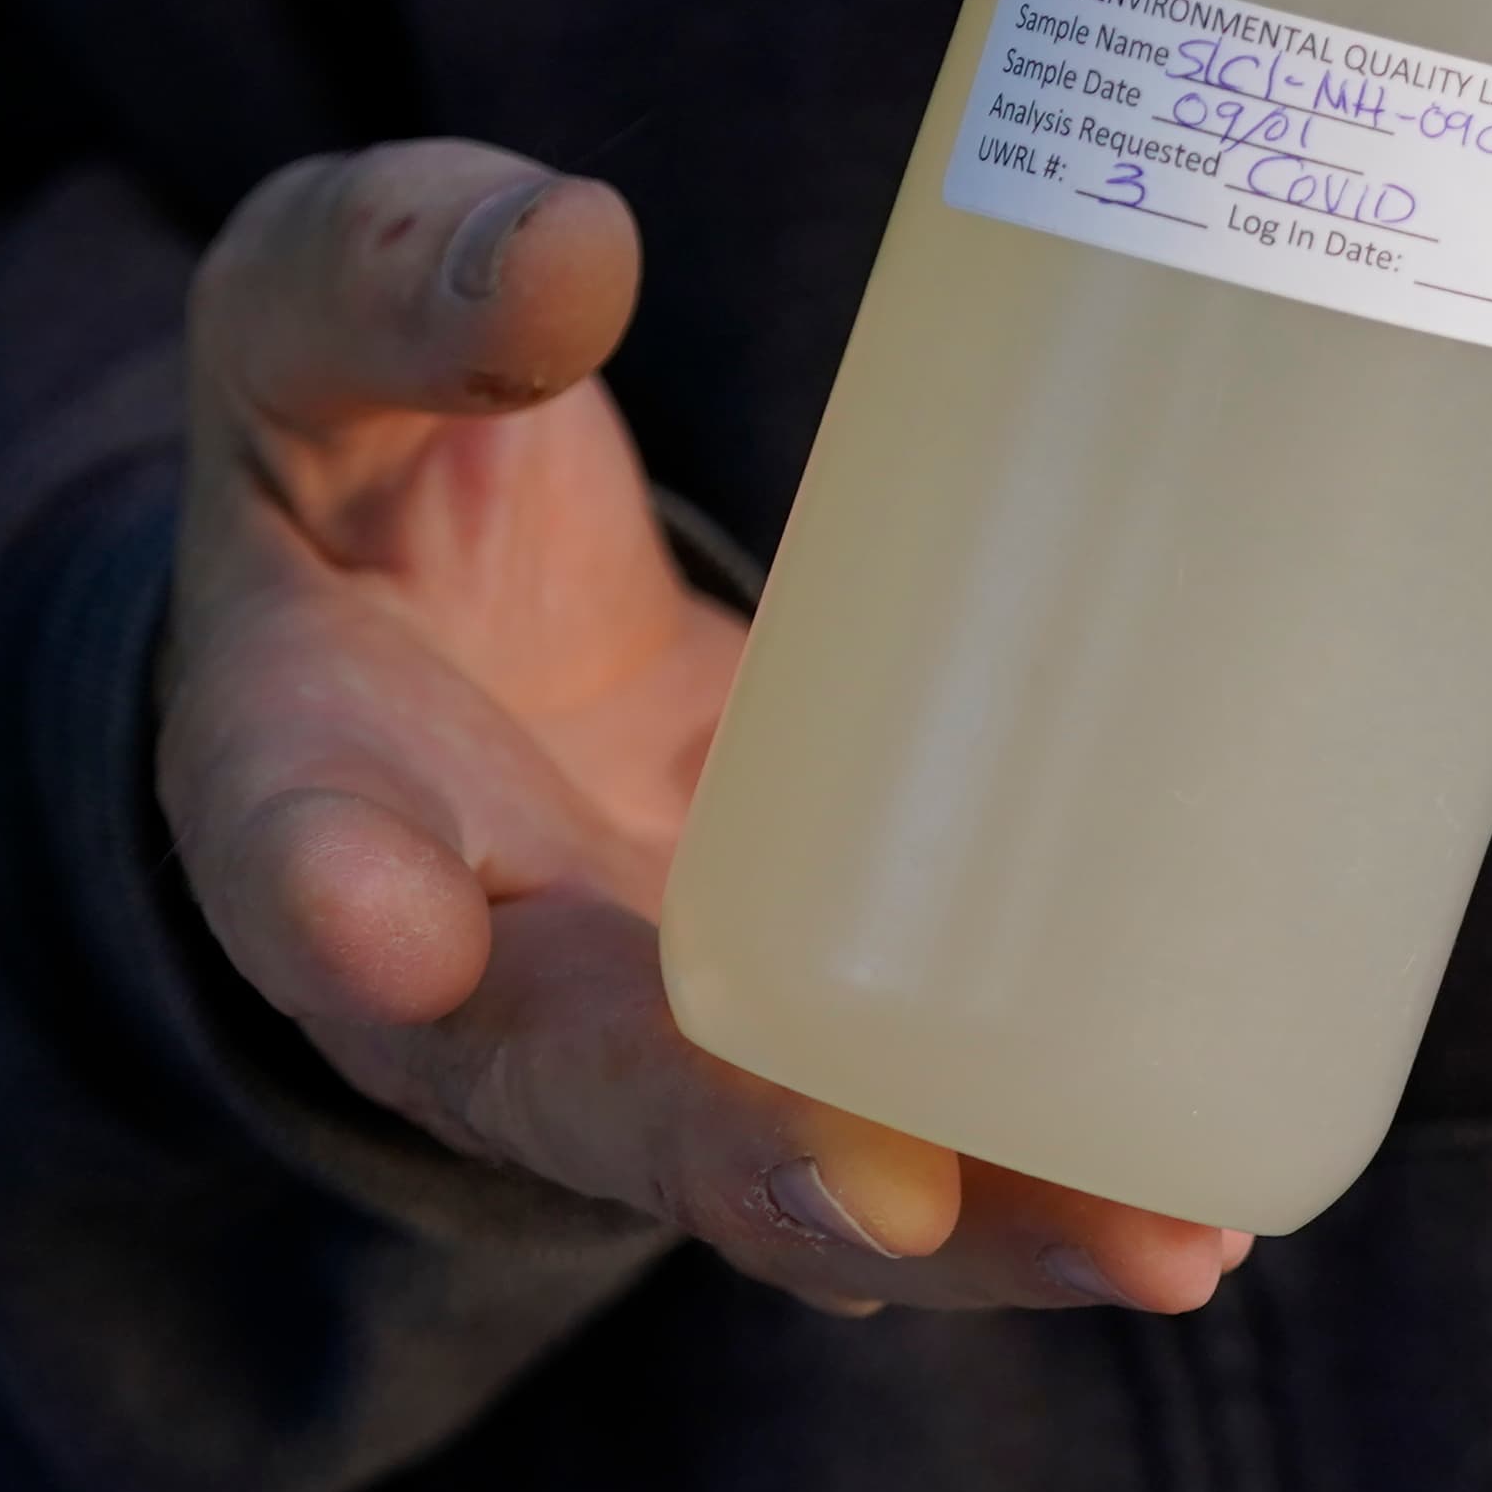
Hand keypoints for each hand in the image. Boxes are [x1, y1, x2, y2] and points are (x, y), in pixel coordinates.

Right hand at [159, 141, 1247, 1315]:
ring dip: (969, 1222)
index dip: (334, 888)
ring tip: (1150, 1242)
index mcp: (301, 775)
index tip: (393, 923)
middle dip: (744, 1162)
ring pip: (794, 1161)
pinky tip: (1200, 1204)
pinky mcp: (808, 995)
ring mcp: (655, 1011)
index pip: (292, 840)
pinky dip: (1044, 1171)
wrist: (433, 608)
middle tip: (894, 1206)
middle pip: (590, 1095)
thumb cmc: (366, 462)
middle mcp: (476, 956)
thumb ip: (399, 280)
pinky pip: (917, 1119)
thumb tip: (572, 249)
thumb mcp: (321, 334)